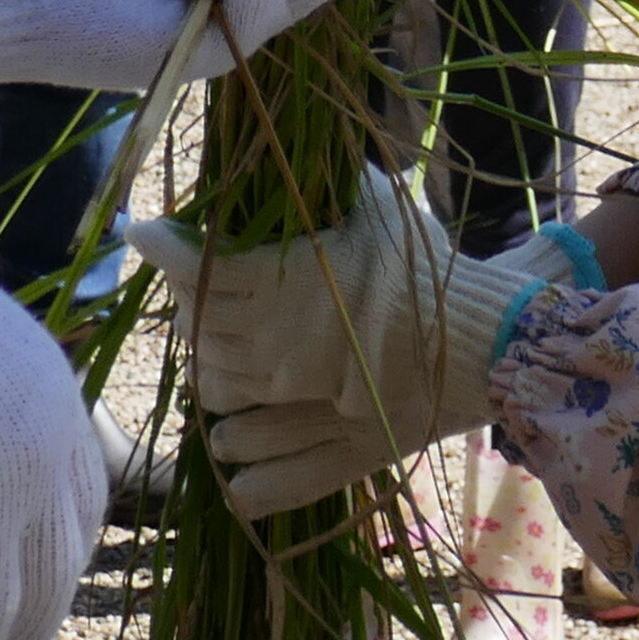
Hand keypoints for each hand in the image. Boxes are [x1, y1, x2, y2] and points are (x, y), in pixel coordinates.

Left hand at [122, 167, 578, 512]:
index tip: (144, 231)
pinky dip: (242, 465)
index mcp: (277, 284)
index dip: (161, 246)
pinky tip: (244, 442)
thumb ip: (335, 188)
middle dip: (196, 314)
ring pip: (216, 403)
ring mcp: (297, 406)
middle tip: (211, 297)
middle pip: (196, 336)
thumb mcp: (382, 209)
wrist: (494, 337)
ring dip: (217, 381)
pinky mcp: (330, 452)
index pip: (192, 266)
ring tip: (235, 364)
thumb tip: (312, 159)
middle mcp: (272, 348)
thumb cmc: (433, 269)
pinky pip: (255, 480)